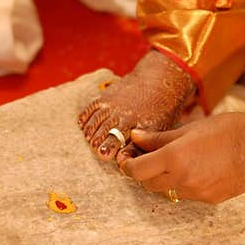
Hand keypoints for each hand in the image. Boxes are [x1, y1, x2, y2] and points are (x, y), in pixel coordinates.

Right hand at [77, 50, 196, 165]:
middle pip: (105, 131)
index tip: (104, 155)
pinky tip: (85, 128)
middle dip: (98, 142)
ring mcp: (112, 105)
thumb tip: (124, 163)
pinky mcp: (105, 98)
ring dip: (90, 132)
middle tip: (95, 150)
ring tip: (89, 140)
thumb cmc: (160, 111)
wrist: (157, 81)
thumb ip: (141, 147)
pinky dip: (85, 119)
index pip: (120, 139)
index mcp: (137, 124)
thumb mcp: (157, 130)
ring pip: (95, 121)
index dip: (111, 147)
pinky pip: (90, 109)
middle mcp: (122, 114)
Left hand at [121, 109, 244, 203]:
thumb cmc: (227, 129)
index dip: (127, 165)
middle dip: (143, 172)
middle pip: (148, 184)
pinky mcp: (210, 199)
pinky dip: (184, 184)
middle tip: (146, 158)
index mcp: (174, 158)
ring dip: (164, 179)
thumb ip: (159, 138)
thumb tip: (136, 138)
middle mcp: (182, 179)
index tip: (127, 157)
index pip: (136, 171)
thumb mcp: (189, 129)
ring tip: (174, 162)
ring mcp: (197, 193)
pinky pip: (188, 194)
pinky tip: (196, 169)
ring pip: (168, 191)